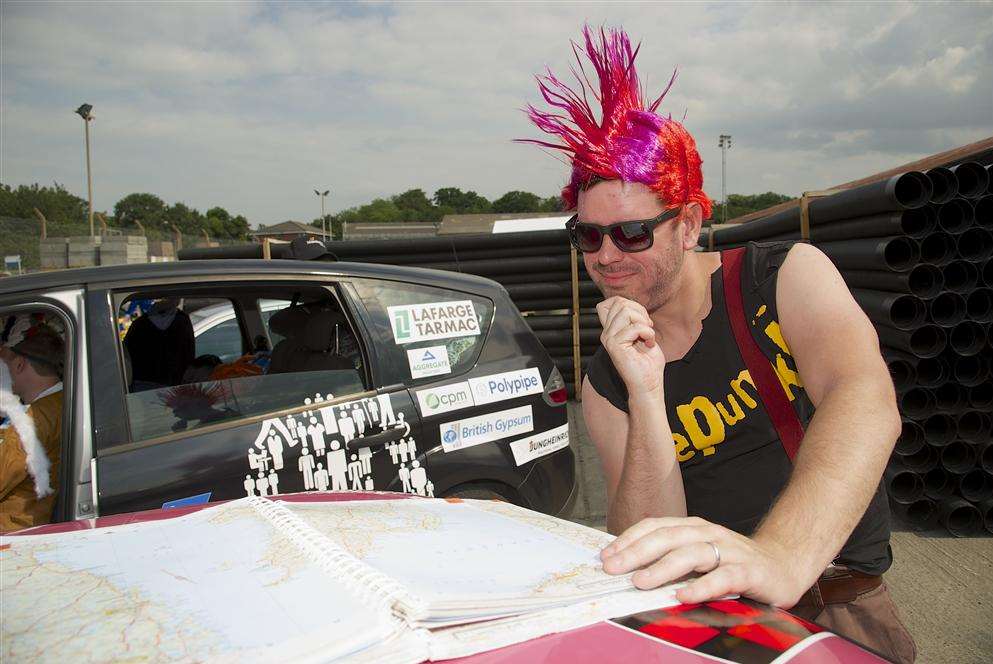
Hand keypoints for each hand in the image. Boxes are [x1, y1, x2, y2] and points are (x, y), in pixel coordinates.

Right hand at [596, 297, 664, 396]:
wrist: (649, 384)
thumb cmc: (648, 363)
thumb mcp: (642, 334)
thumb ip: (634, 319)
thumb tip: (632, 306)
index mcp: (612, 330)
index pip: (608, 303)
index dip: (626, 303)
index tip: (640, 319)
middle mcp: (607, 333)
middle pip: (618, 303)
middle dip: (639, 310)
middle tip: (648, 327)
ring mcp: (609, 338)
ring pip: (625, 311)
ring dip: (643, 321)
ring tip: (648, 335)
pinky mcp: (614, 345)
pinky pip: (634, 327)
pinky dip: (647, 332)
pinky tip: (649, 343)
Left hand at [599, 516, 807, 607]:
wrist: (783, 564)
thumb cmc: (733, 562)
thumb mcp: (699, 555)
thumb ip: (670, 558)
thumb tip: (628, 568)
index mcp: (693, 528)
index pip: (655, 527)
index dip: (629, 539)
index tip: (606, 555)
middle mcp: (709, 533)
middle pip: (667, 538)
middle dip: (636, 552)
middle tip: (613, 568)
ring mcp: (730, 550)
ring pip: (691, 554)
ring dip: (663, 568)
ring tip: (641, 581)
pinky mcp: (750, 571)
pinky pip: (724, 577)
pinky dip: (702, 586)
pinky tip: (684, 596)